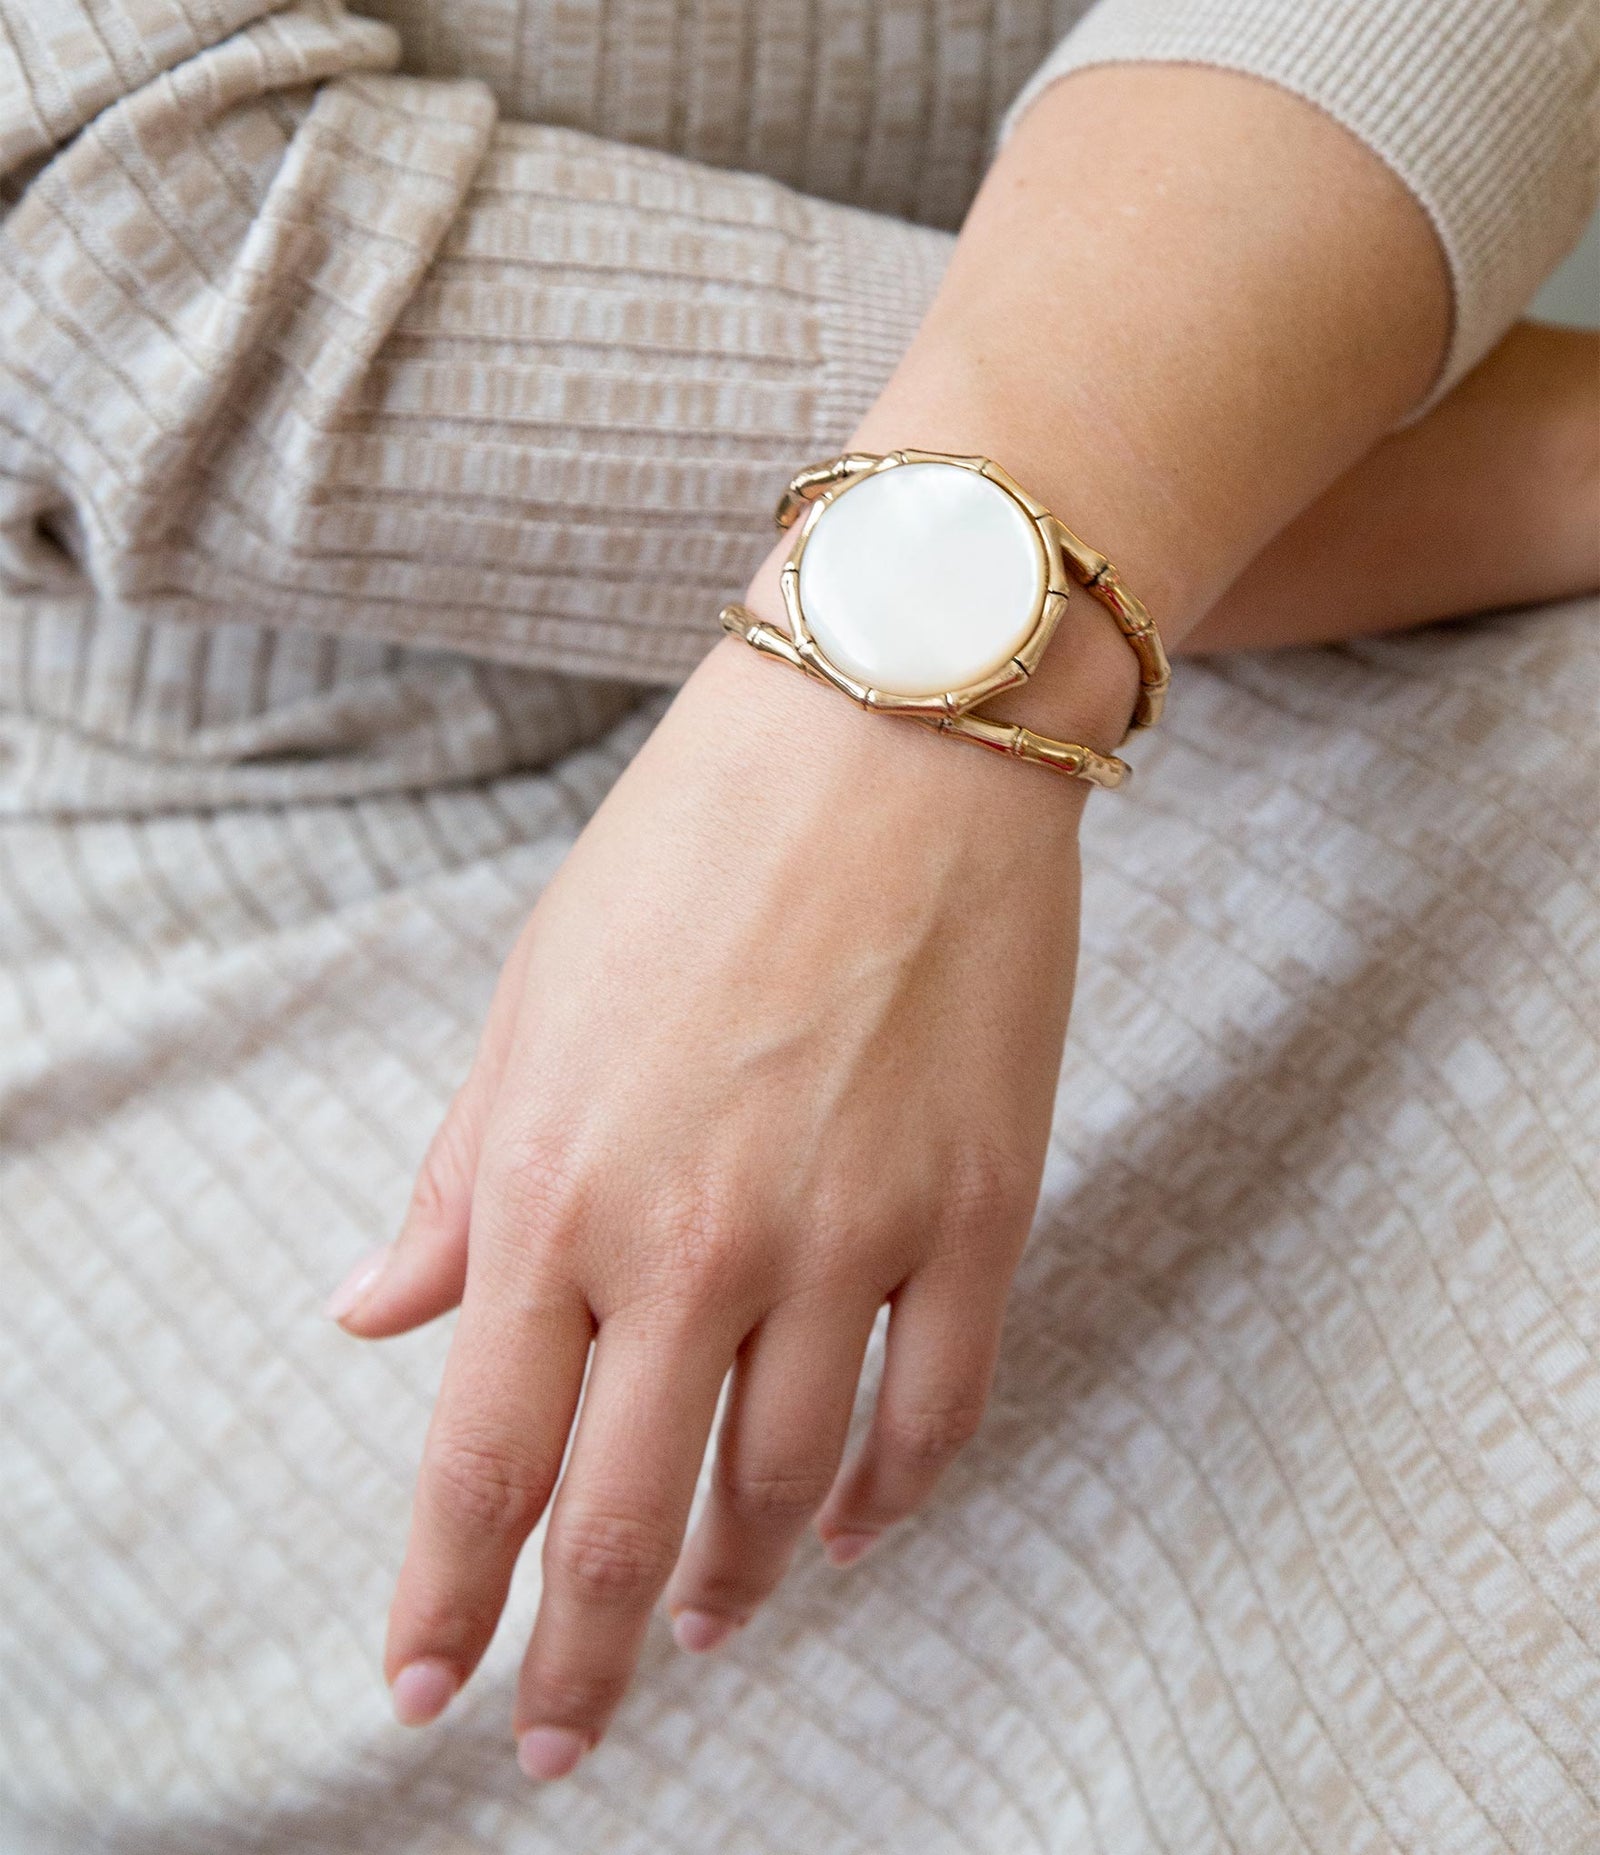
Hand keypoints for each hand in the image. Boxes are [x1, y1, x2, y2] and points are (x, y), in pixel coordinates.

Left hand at [329, 619, 1122, 1778]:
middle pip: (630, 1521)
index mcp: (557, 1187)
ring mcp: (851, 1236)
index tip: (428, 1687)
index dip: (450, 1594)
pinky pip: (936, 1412)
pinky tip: (844, 1530)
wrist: (888, 732)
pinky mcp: (978, 1208)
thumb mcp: (531, 1001)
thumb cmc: (686, 850)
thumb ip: (459, 1180)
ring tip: (704, 1626)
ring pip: (785, 1489)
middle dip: (583, 1658)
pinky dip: (885, 1500)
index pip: (485, 1454)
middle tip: (561, 1736)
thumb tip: (376, 1317)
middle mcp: (696, 1242)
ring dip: (734, 1583)